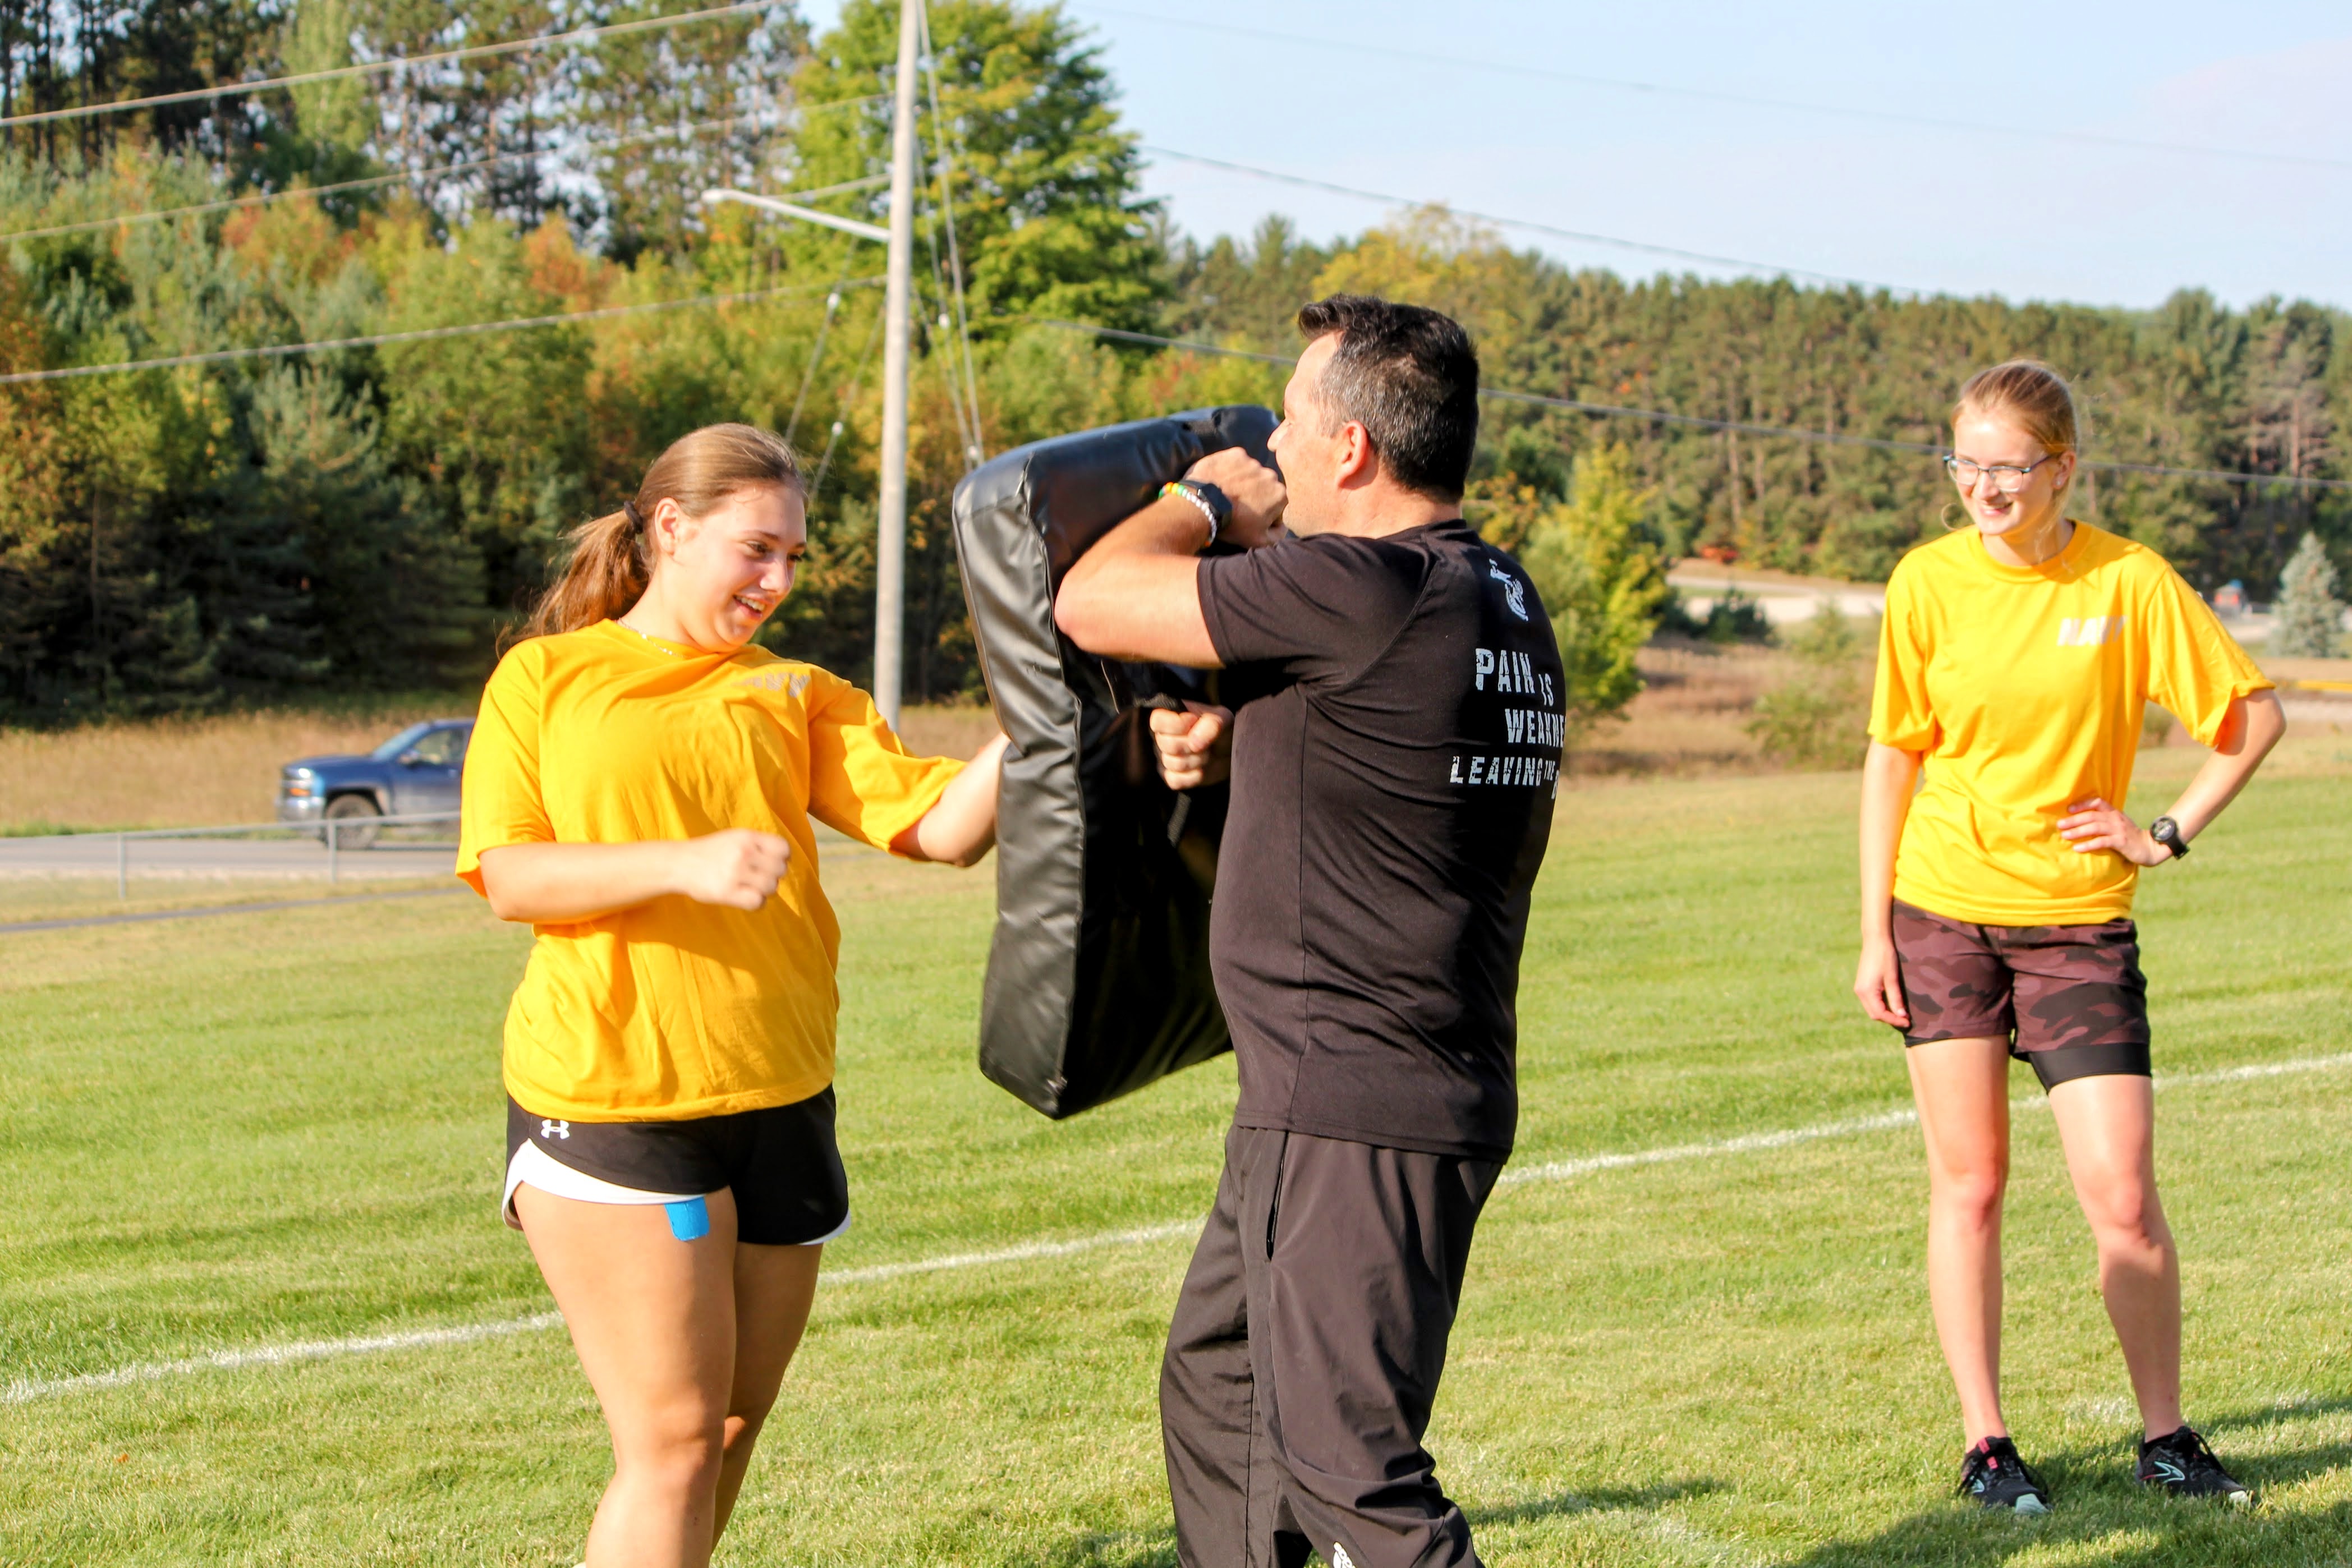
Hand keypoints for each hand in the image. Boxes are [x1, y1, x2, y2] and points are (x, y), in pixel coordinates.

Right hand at [674, 828, 791, 908]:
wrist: (681, 863)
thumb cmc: (712, 851)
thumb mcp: (735, 837)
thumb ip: (758, 844)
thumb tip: (785, 859)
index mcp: (747, 837)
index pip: (783, 849)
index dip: (782, 858)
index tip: (772, 862)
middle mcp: (744, 853)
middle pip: (780, 870)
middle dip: (773, 875)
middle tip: (758, 877)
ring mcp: (736, 873)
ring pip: (771, 887)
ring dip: (764, 890)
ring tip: (750, 886)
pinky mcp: (727, 892)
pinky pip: (758, 902)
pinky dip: (756, 902)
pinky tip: (746, 897)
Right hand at [1150, 701, 1231, 790]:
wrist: (1229, 754)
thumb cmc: (1222, 731)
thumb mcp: (1224, 718)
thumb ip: (1211, 723)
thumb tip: (1194, 744)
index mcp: (1169, 717)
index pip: (1157, 720)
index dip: (1177, 724)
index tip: (1195, 721)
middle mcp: (1162, 737)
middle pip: (1169, 745)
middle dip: (1194, 746)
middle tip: (1206, 742)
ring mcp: (1165, 759)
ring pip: (1174, 764)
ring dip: (1198, 760)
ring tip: (1206, 754)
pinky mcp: (1171, 777)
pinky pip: (1176, 780)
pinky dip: (1195, 776)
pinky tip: (1202, 768)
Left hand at [1185, 448, 1285, 548]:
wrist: (1203, 506)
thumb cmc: (1232, 525)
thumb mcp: (1259, 540)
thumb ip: (1278, 534)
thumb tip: (1281, 525)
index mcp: (1280, 495)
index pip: (1277, 503)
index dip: (1265, 511)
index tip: (1251, 516)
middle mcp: (1271, 475)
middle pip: (1265, 485)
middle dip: (1255, 493)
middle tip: (1238, 504)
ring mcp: (1253, 462)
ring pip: (1251, 473)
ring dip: (1243, 481)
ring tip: (1227, 493)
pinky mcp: (1236, 454)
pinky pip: (1236, 462)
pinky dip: (1230, 469)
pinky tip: (1221, 480)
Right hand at [1854, 935, 1909, 1028]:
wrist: (1875, 940)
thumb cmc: (1885, 957)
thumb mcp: (1892, 978)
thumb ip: (1896, 998)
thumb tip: (1902, 1015)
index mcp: (1866, 992)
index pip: (1880, 1014)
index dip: (1894, 1020)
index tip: (1908, 1022)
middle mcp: (1860, 992)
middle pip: (1874, 1014)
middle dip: (1889, 1019)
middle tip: (1905, 1019)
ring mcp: (1859, 989)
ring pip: (1872, 1009)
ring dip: (1885, 1013)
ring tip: (1900, 1013)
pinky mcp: (1862, 985)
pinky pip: (1870, 1002)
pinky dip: (1881, 1006)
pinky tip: (1891, 1004)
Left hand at [2058, 796, 2170, 864]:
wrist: (2149, 847)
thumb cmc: (2129, 836)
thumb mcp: (2117, 825)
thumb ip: (2103, 821)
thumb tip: (2080, 823)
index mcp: (2114, 813)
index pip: (2097, 802)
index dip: (2082, 804)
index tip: (2068, 809)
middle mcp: (2115, 819)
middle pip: (2091, 816)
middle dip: (2074, 820)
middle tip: (2059, 824)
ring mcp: (2119, 829)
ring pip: (2095, 827)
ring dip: (2078, 831)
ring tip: (2065, 835)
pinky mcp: (2122, 841)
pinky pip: (2102, 841)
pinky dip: (2088, 844)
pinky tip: (2077, 848)